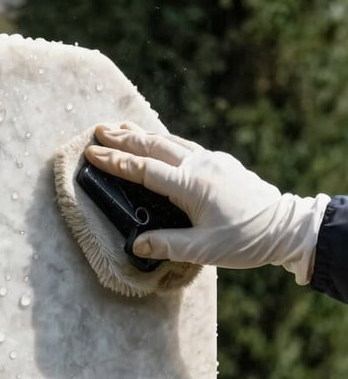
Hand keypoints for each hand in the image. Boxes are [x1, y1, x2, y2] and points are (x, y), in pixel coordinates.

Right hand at [84, 122, 326, 283]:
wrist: (285, 228)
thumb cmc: (244, 240)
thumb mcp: (202, 250)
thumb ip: (166, 245)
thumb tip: (136, 244)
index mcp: (191, 186)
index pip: (144, 170)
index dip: (116, 161)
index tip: (93, 153)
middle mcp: (200, 166)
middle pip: (153, 145)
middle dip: (123, 137)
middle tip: (98, 130)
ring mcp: (212, 161)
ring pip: (169, 141)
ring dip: (141, 134)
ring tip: (119, 127)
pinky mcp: (221, 163)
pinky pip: (184, 145)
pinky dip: (163, 140)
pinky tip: (156, 141)